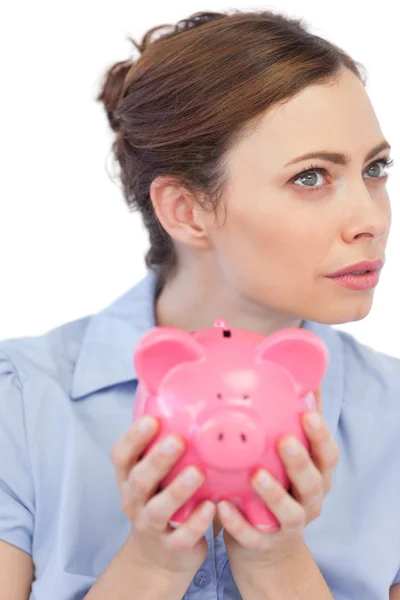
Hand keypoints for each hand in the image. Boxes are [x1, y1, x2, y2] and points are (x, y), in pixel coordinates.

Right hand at [111, 417, 215, 575]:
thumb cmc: (162, 498)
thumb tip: (186, 398)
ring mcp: (150, 525)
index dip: (133, 438)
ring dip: (178, 490)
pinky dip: (197, 522)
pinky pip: (182, 536)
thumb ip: (163, 445)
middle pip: (138, 480)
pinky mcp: (171, 547)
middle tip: (178, 441)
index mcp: (128, 477)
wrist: (159, 556)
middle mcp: (134, 501)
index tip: (153, 420)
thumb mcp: (155, 474)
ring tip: (197, 472)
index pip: (120, 455)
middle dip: (157, 460)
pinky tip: (211, 507)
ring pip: (159, 509)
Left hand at [216, 388, 339, 572]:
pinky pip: (253, 536)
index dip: (320, 436)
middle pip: (312, 483)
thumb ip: (294, 421)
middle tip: (284, 440)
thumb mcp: (288, 459)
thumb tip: (303, 379)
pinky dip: (238, 523)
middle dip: (300, 462)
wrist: (265, 547)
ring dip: (273, 493)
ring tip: (256, 475)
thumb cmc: (277, 487)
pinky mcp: (264, 546)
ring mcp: (288, 527)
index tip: (307, 413)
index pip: (327, 455)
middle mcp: (309, 501)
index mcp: (316, 476)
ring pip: (289, 513)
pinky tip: (222, 506)